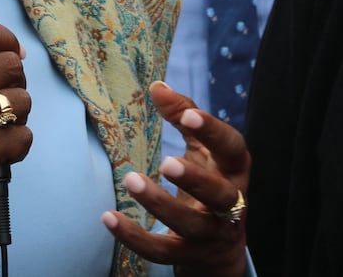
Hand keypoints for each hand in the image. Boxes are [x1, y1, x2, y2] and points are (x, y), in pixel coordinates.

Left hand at [101, 82, 249, 276]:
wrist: (221, 248)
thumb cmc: (210, 183)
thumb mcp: (204, 150)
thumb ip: (184, 115)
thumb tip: (157, 86)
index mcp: (234, 170)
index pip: (232, 148)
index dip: (214, 132)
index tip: (188, 116)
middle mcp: (231, 205)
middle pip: (220, 195)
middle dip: (195, 179)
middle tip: (165, 163)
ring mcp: (212, 234)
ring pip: (190, 225)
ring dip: (160, 205)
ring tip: (131, 180)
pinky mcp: (189, 257)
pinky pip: (163, 251)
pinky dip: (135, 237)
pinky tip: (108, 218)